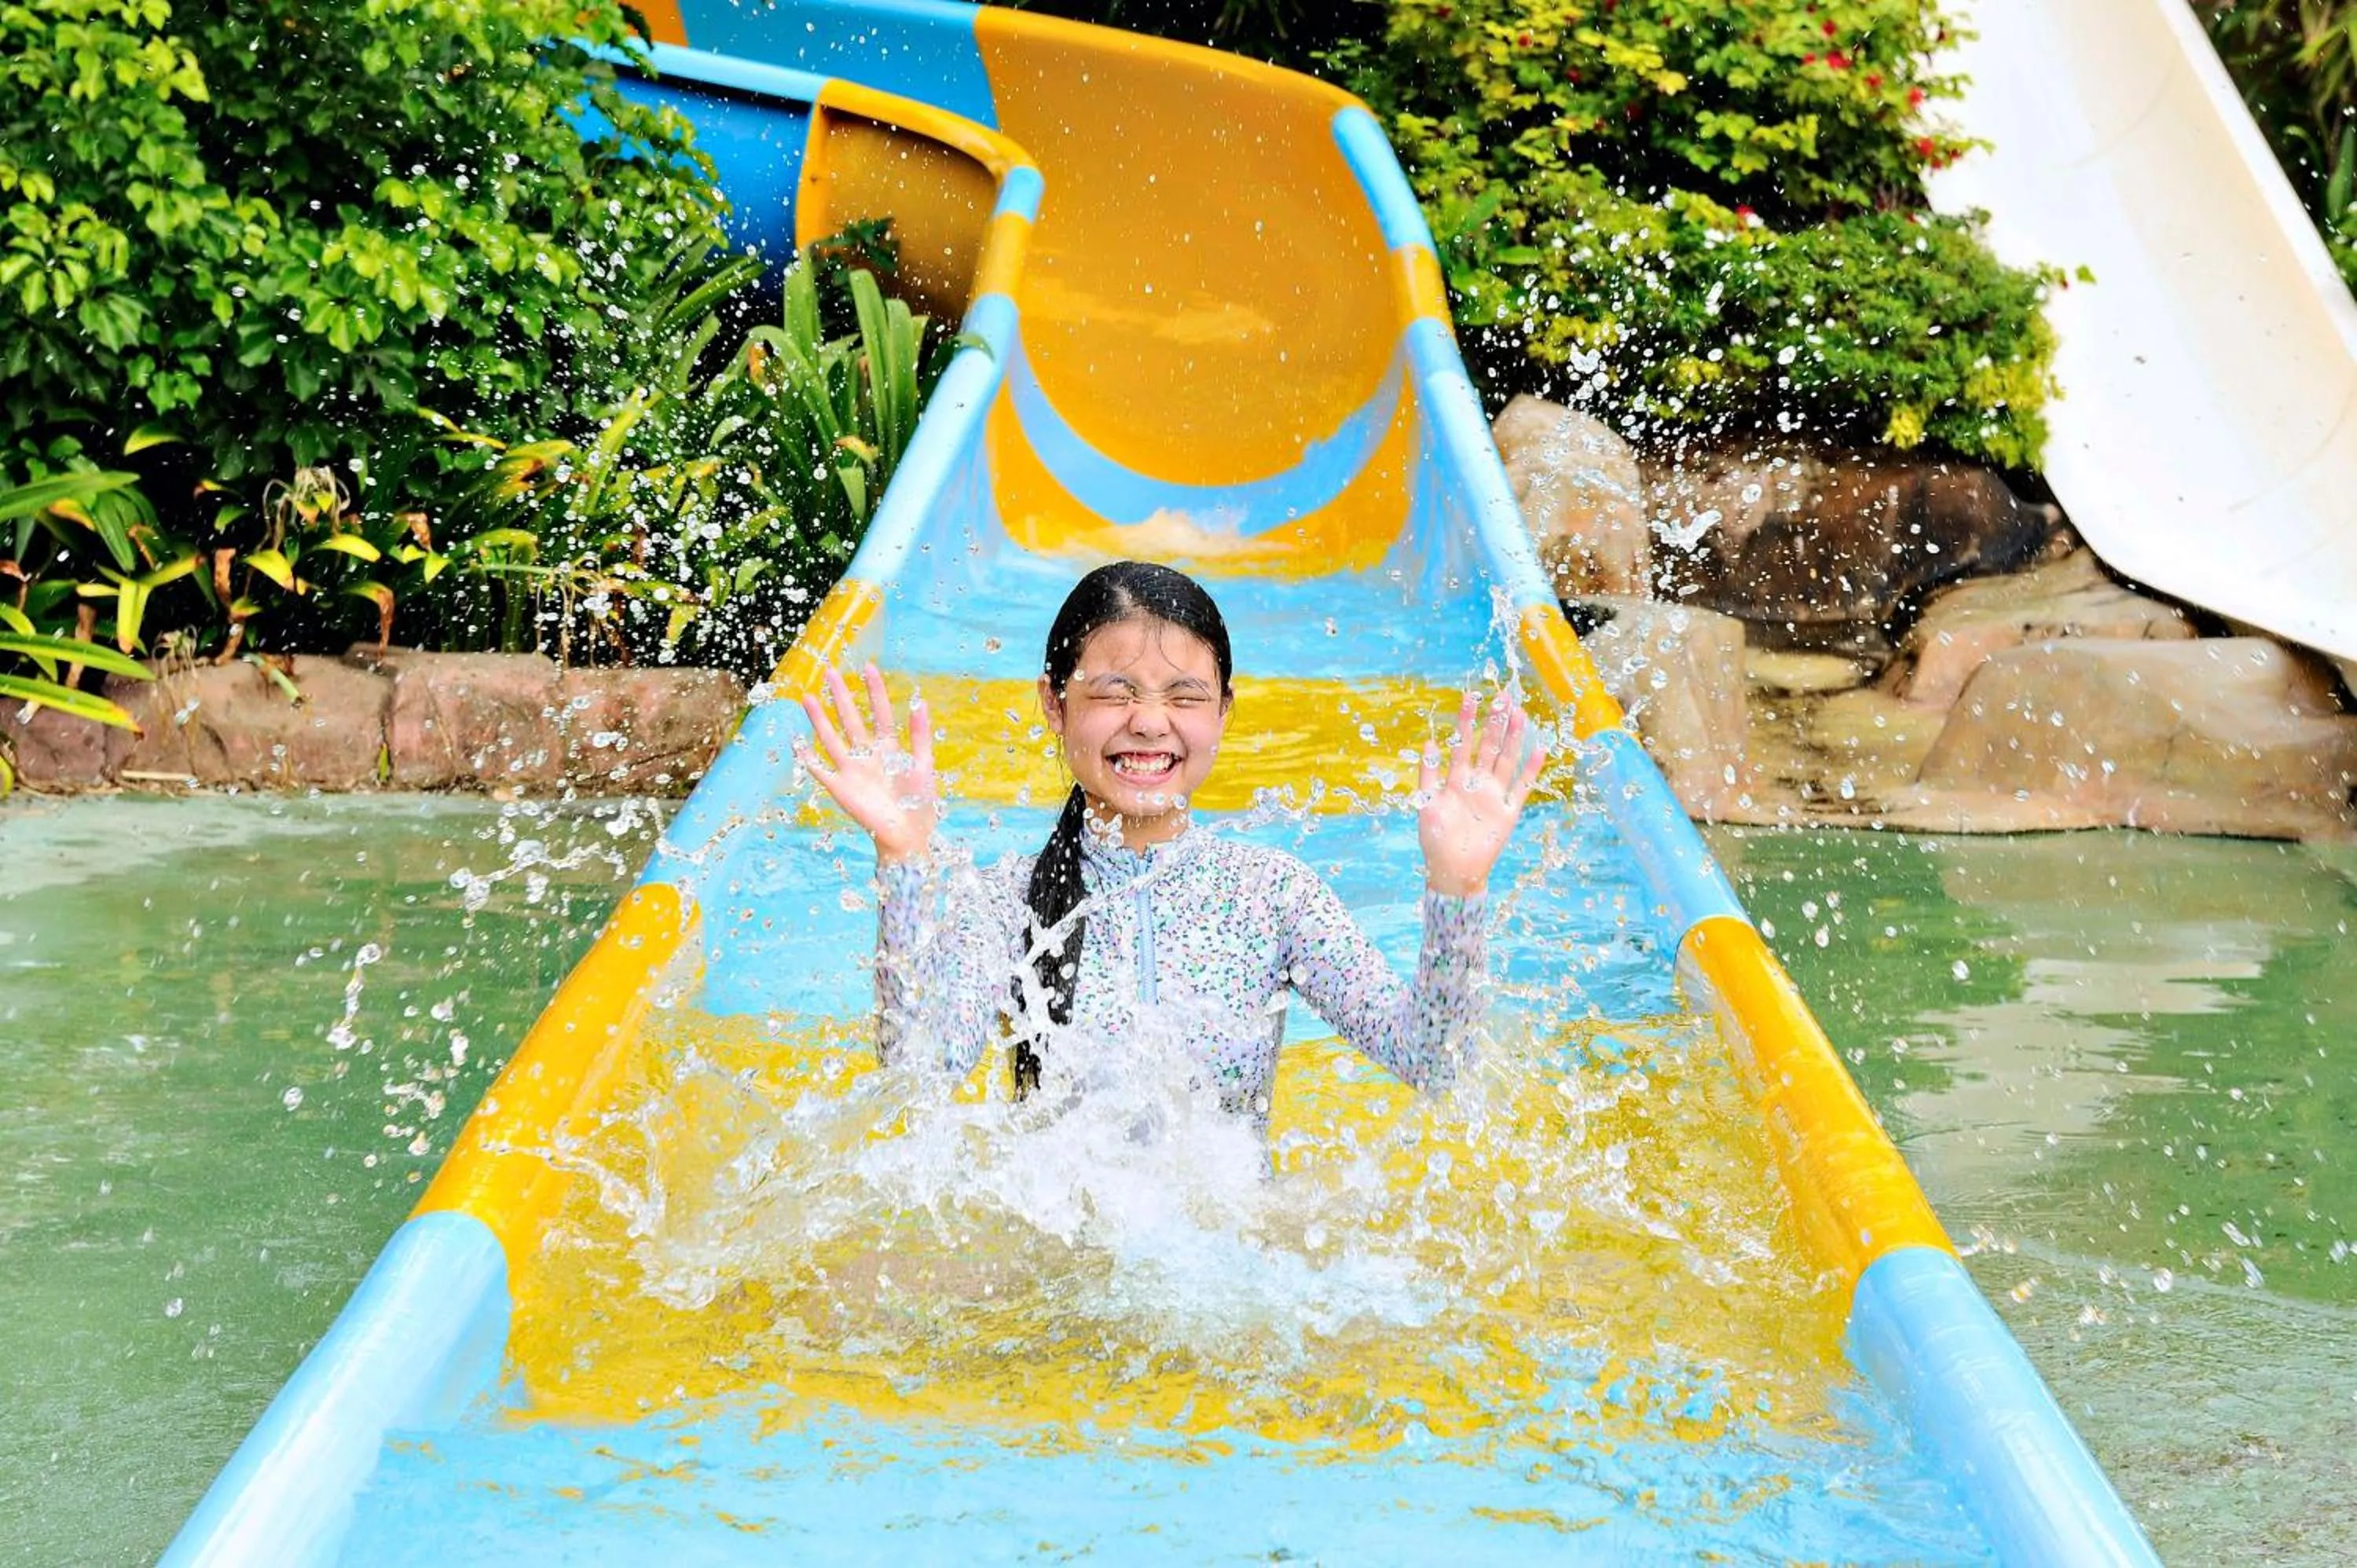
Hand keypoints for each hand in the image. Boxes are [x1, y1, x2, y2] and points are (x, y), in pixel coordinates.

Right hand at [795, 662, 936, 864]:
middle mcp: (867, 755)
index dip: (874, 691)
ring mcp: (851, 770)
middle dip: (841, 696)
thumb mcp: (923, 766)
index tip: (868, 668)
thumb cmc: (920, 804)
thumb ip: (920, 736)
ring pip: (831, 738)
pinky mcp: (840, 788)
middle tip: (830, 671)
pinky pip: (819, 770)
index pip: (879, 713)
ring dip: (819, 719)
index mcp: (889, 749)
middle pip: (850, 720)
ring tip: (807, 698)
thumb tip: (919, 702)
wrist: (908, 837)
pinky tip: (796, 742)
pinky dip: (807, 758)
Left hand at [1417, 688, 1543, 897]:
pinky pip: (1521, 787)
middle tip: (1503, 697)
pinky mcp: (1507, 811)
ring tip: (1520, 714)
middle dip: (1495, 723)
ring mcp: (1493, 795)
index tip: (1471, 697)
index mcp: (1455, 779)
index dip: (1466, 721)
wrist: (1452, 870)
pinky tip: (1539, 750)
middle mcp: (1477, 783)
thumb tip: (1428, 742)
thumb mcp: (1425, 803)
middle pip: (1489, 747)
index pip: (1463, 743)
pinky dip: (1531, 770)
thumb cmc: (1434, 839)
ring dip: (1513, 739)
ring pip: (1507, 761)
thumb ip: (1428, 774)